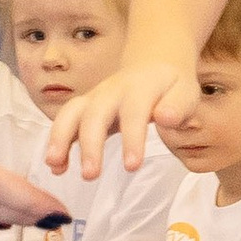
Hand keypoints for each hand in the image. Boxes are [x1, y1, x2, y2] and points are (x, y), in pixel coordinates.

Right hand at [48, 57, 203, 179]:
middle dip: (90, 145)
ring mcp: (94, 98)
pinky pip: (65, 121)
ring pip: (71, 113)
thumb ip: (178, 106)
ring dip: (60, 138)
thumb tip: (166, 118)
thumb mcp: (185, 92)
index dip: (132, 139)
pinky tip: (56, 168)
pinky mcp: (84, 108)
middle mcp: (111, 91)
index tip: (132, 166)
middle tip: (90, 175)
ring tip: (55, 165)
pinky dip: (57, 143)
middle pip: (95, 114)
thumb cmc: (170, 86)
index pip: (134, 112)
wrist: (152, 65)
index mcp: (140, 88)